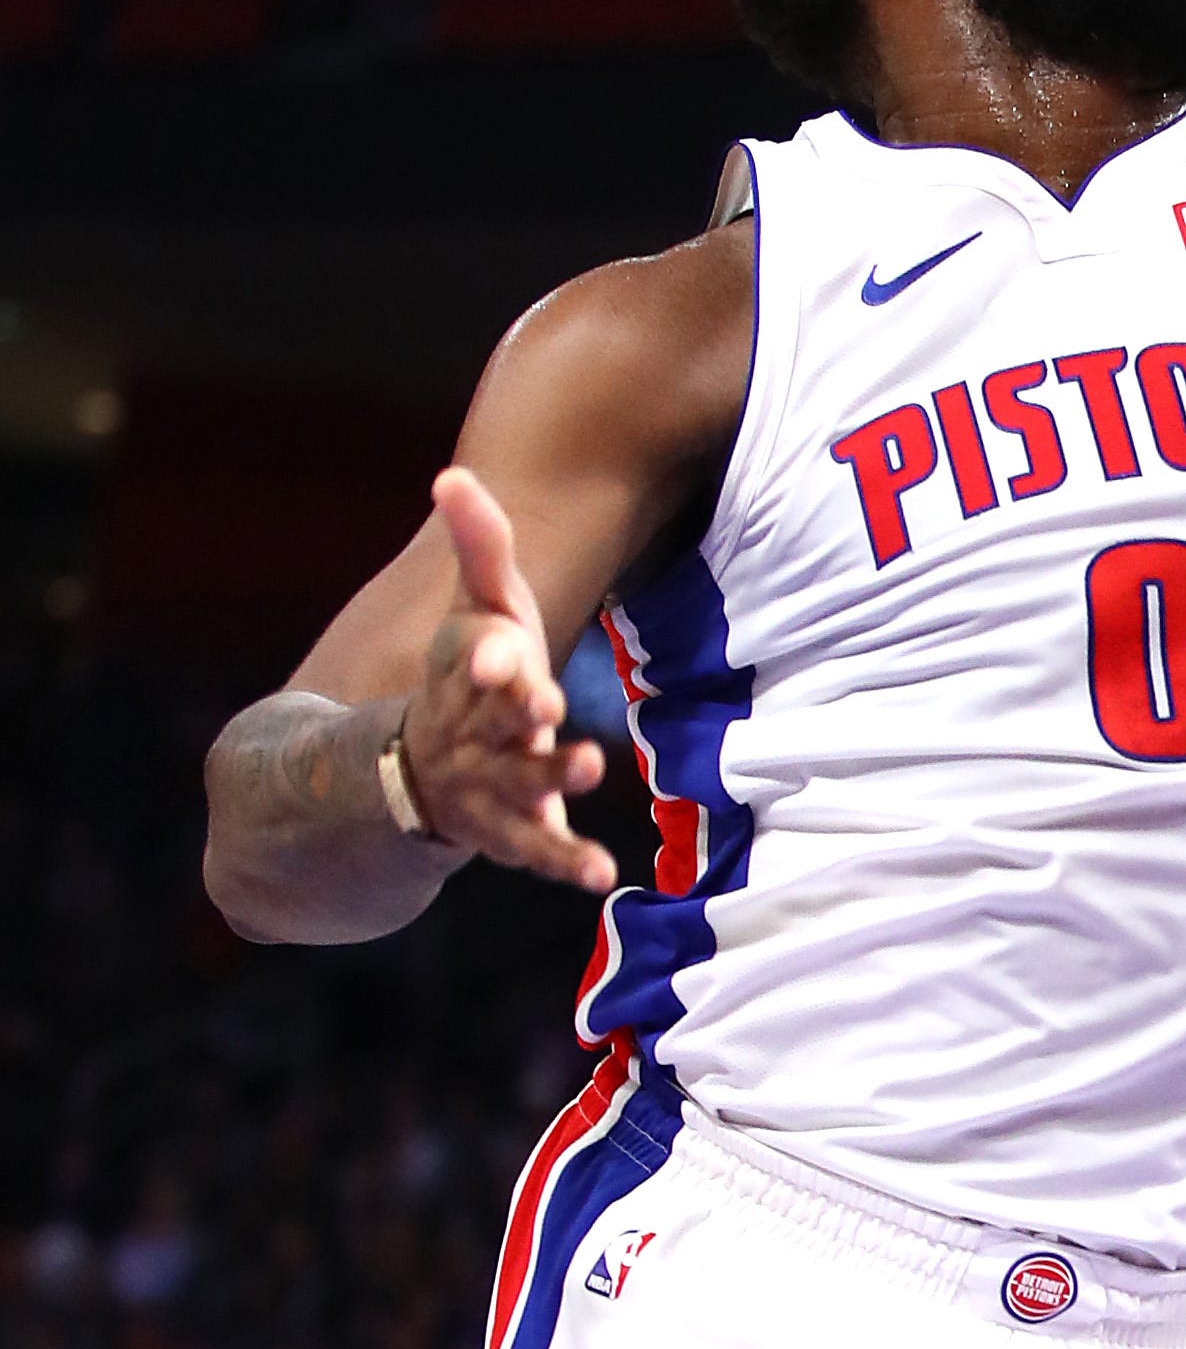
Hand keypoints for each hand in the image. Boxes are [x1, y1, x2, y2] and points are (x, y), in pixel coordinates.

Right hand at [399, 467, 616, 892]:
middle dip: (518, 709)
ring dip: (553, 775)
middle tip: (543, 699)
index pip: (471, 659)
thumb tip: (453, 476)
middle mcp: (473, 730)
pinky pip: (539, 847)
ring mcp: (490, 784)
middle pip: (496, 719)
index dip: (484, 655)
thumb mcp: (478, 606)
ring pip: (521, 782)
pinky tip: (602, 872)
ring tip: (591, 764)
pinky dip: (568, 859)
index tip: (499, 648)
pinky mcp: (513, 829)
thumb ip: (478, 545)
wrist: (420, 772)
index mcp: (466, 675)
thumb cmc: (469, 673)